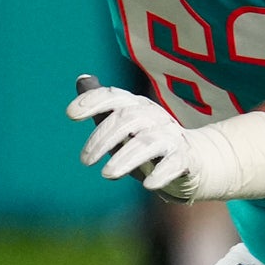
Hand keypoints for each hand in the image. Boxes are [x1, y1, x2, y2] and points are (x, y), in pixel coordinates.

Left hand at [67, 77, 264, 200]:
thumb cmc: (149, 141)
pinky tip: (148, 185)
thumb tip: (82, 79)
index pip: (114, 97)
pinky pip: (174, 163)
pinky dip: (161, 173)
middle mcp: (154, 117)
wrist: (194, 160)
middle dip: (103, 138)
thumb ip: (102, 105)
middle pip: (127, 120)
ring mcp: (171, 138)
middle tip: (85, 160)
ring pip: (147, 143)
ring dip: (125, 158)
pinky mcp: (185, 159)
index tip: (70, 114)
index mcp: (136, 106)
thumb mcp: (124, 123)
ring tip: (107, 174)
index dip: (92, 102)